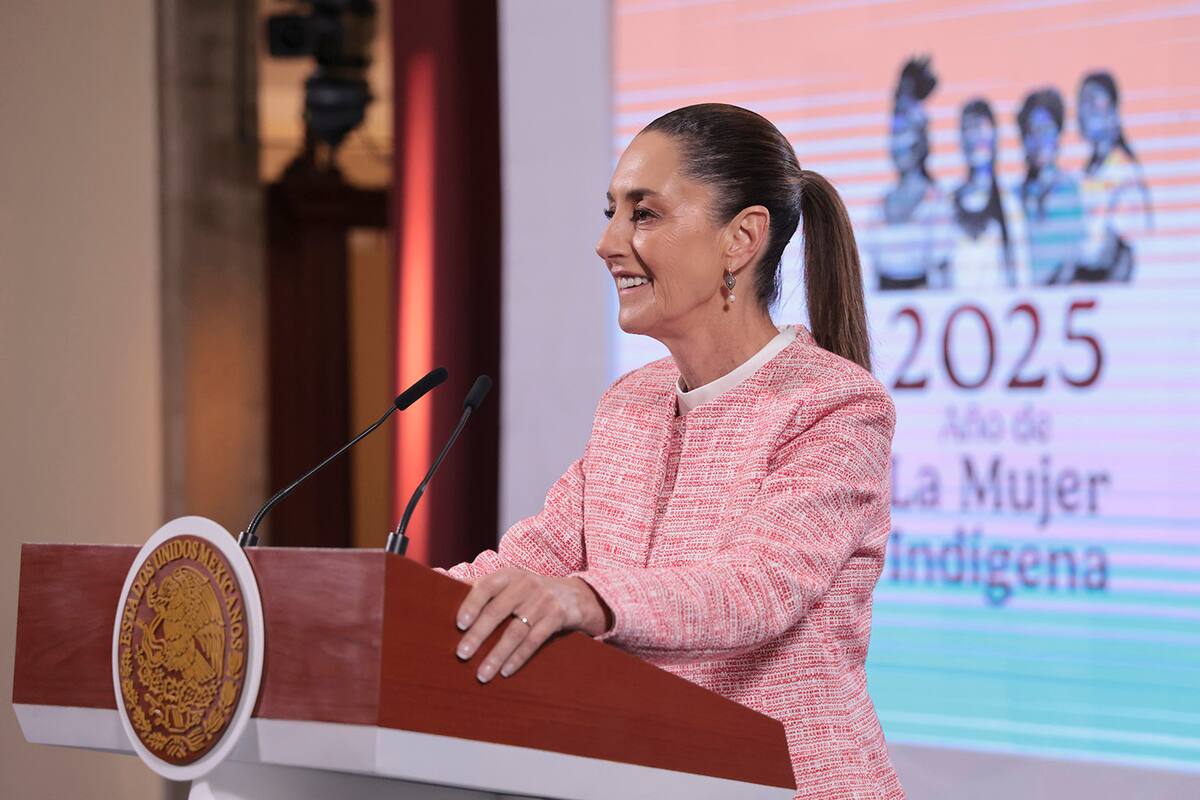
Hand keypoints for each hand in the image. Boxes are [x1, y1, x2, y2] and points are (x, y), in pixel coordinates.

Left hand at [454, 567, 607, 682]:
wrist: (573, 595)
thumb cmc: (528, 591)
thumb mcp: (508, 582)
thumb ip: (477, 585)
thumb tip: (435, 576)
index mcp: (509, 575)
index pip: (486, 586)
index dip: (471, 604)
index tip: (459, 624)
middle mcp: (526, 585)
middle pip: (498, 611)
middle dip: (479, 634)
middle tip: (462, 654)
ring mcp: (542, 601)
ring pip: (516, 631)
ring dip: (497, 654)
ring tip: (482, 674)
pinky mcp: (556, 617)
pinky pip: (535, 640)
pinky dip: (519, 658)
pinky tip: (506, 672)